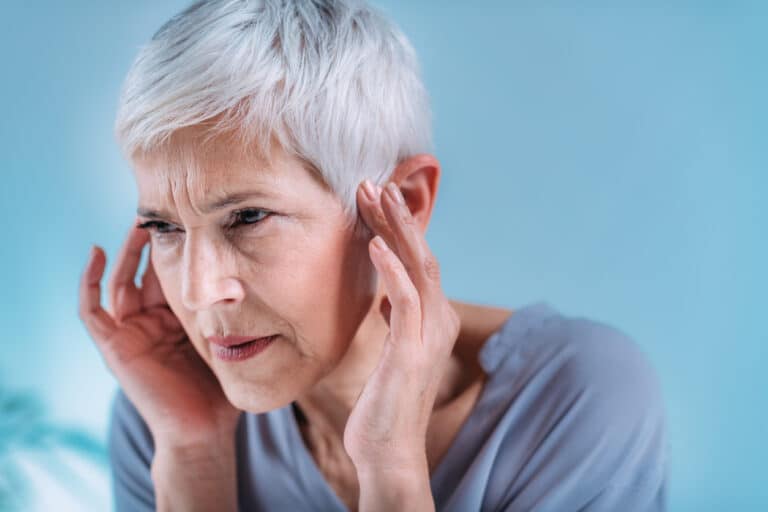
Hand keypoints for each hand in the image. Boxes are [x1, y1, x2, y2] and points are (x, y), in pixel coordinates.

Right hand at [79, 222, 240, 446]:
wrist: (203, 429)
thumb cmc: (221, 390)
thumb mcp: (230, 341)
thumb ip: (238, 314)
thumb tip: (276, 278)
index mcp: (178, 319)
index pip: (171, 274)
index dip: (176, 248)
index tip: (193, 219)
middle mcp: (152, 322)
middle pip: (144, 272)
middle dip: (151, 242)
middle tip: (166, 211)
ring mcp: (131, 333)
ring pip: (120, 282)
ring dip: (126, 252)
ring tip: (140, 223)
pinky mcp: (113, 346)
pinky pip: (91, 309)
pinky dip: (89, 280)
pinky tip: (97, 251)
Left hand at [343, 180, 460, 473]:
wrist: (389, 449)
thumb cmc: (385, 401)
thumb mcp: (393, 350)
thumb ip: (396, 320)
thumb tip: (385, 297)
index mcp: (433, 317)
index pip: (418, 260)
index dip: (398, 226)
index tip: (375, 197)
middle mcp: (438, 318)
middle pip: (422, 253)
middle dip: (397, 216)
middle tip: (373, 182)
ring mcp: (428, 333)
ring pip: (418, 267)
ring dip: (396, 229)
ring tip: (375, 196)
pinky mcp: (412, 350)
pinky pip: (404, 300)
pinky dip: (391, 269)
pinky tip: (374, 244)